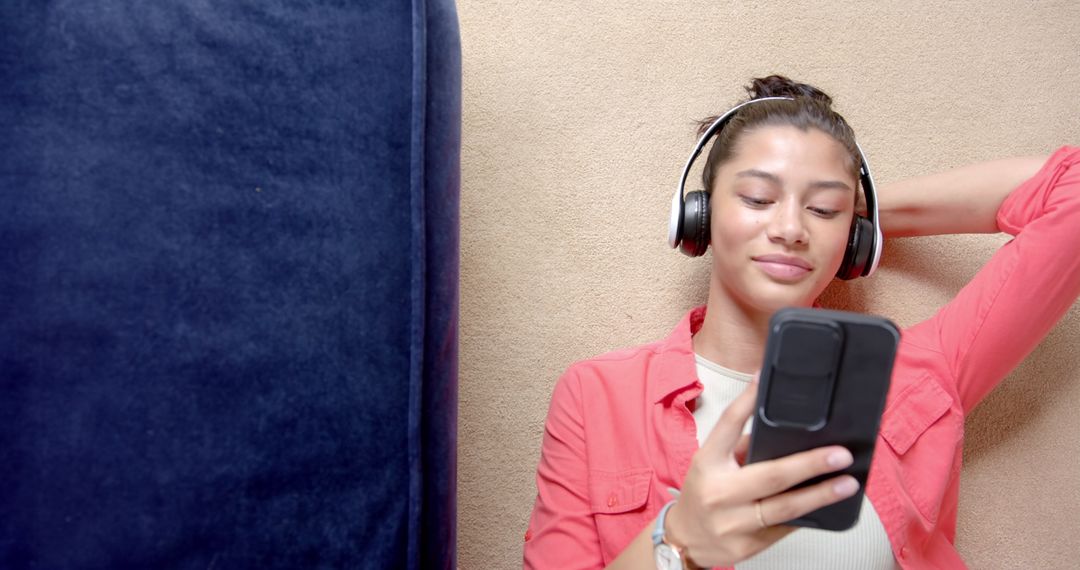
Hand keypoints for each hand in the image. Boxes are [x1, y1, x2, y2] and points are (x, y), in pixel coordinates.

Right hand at [664, 377, 859, 566]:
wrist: (687, 539)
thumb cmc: (704, 492)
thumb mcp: (712, 464)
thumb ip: (741, 447)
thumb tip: (785, 433)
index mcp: (708, 462)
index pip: (728, 425)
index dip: (747, 401)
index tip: (764, 379)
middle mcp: (719, 492)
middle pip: (771, 475)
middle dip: (810, 464)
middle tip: (841, 455)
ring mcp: (733, 523)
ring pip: (785, 508)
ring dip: (820, 495)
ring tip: (847, 484)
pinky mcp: (748, 546)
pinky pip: (785, 528)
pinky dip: (808, 515)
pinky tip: (827, 506)